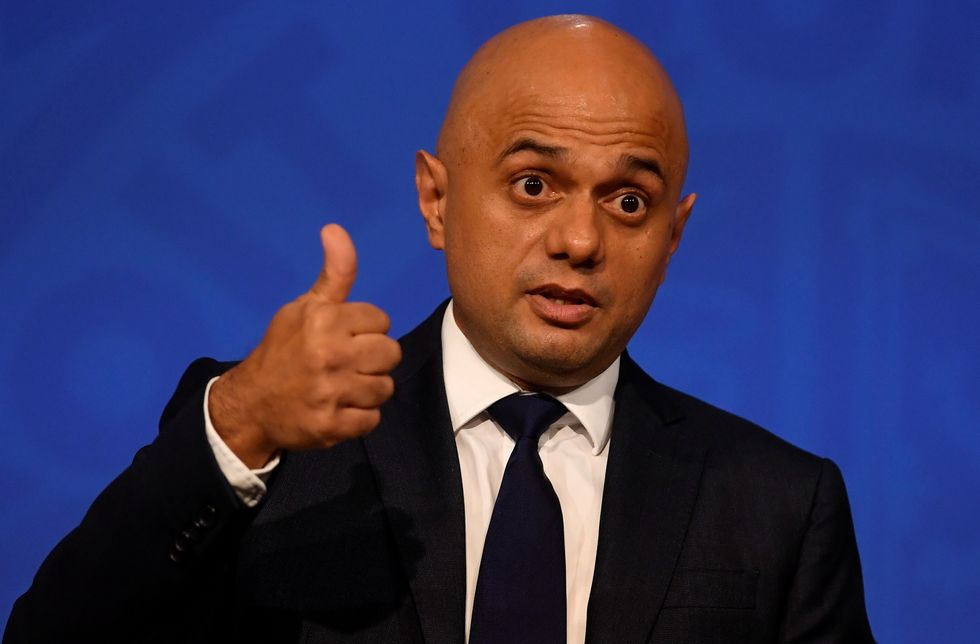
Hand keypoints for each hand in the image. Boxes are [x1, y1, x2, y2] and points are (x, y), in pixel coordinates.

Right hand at [208, 224, 401, 467]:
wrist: (251, 403)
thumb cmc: (284, 350)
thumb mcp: (305, 307)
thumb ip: (333, 274)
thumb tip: (335, 228)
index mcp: (323, 321)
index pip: (382, 321)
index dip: (367, 330)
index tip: (345, 338)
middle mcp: (328, 355)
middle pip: (390, 353)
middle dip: (373, 359)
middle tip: (347, 364)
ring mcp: (330, 392)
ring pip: (385, 387)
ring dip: (368, 389)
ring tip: (342, 386)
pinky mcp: (331, 425)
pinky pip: (372, 419)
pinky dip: (359, 417)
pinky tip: (339, 408)